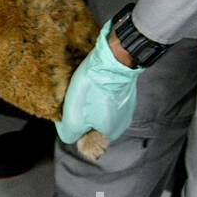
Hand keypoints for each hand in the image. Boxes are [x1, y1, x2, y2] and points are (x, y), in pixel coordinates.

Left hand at [55, 20, 142, 144]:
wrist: (114, 60)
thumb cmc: (92, 89)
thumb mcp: (73, 118)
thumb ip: (70, 134)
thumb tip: (70, 136)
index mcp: (110, 133)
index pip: (86, 137)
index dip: (75, 125)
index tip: (72, 111)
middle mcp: (121, 123)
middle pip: (92, 123)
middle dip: (82, 113)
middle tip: (76, 99)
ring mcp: (125, 106)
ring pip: (99, 109)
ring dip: (89, 101)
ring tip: (85, 89)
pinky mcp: (125, 91)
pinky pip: (106, 97)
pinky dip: (98, 92)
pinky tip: (93, 83)